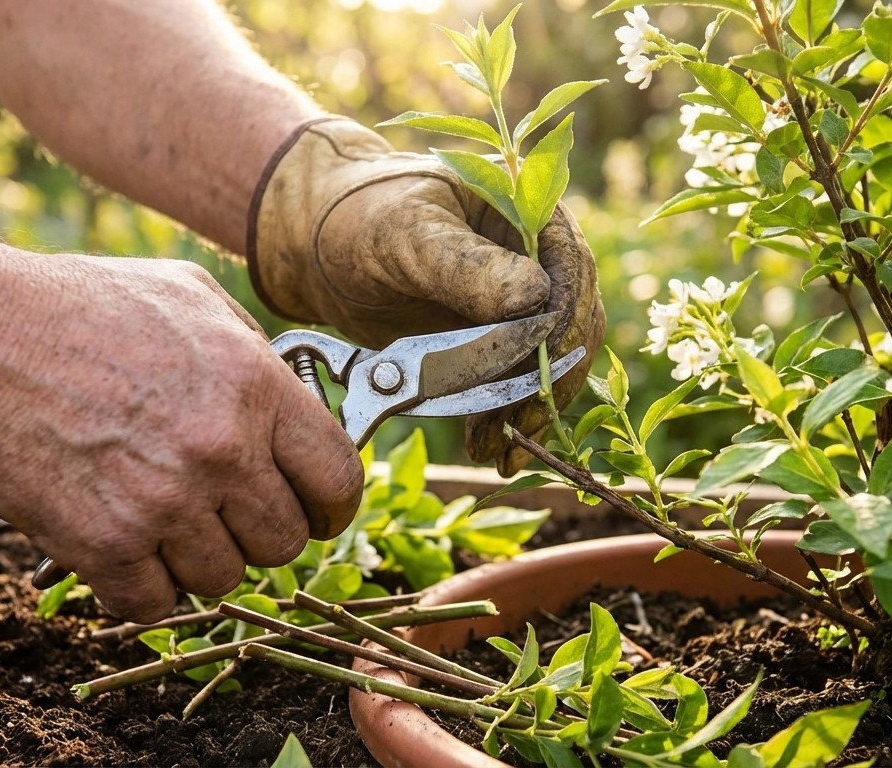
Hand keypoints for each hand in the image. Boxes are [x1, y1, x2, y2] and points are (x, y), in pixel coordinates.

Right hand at [0, 251, 362, 621]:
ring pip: (223, 579)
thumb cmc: (84, 306)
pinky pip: (155, 603)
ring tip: (159, 514)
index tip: (315, 513)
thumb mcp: (192, 296)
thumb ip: (257, 350)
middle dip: (258, 531)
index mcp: (256, 388)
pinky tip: (120, 540)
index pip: (337, 481)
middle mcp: (221, 451)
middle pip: (285, 542)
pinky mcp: (103, 544)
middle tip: (222, 510)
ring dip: (196, 558)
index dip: (331, 506)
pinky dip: (140, 584)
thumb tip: (300, 396)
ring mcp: (164, 502)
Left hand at [249, 119, 604, 473]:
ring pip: (550, 364)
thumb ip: (467, 267)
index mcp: (530, 211)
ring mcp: (521, 305)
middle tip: (523, 426)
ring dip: (530, 411)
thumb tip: (535, 299)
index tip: (542, 372)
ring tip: (502, 450)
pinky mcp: (496, 345)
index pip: (570, 271)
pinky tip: (493, 446)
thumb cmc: (361, 219)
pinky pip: (517, 385)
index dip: (562, 325)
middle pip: (570, 326)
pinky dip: (507, 418)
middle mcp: (539, 257)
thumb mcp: (408, 236)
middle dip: (549, 383)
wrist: (321, 248)